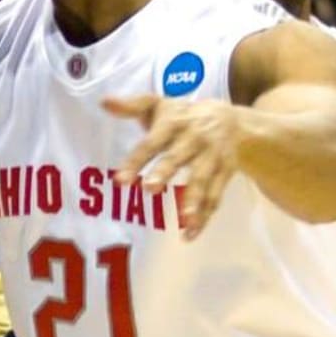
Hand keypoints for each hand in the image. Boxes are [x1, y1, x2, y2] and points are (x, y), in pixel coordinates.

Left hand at [104, 94, 240, 238]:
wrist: (231, 119)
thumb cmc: (182, 116)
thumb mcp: (158, 105)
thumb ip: (131, 106)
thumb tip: (104, 102)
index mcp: (173, 123)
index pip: (151, 143)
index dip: (136, 160)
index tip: (121, 179)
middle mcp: (194, 139)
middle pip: (178, 157)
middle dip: (165, 173)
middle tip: (149, 189)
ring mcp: (212, 157)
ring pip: (202, 179)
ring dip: (194, 201)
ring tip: (183, 221)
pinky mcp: (225, 172)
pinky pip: (216, 196)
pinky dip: (205, 216)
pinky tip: (190, 234)